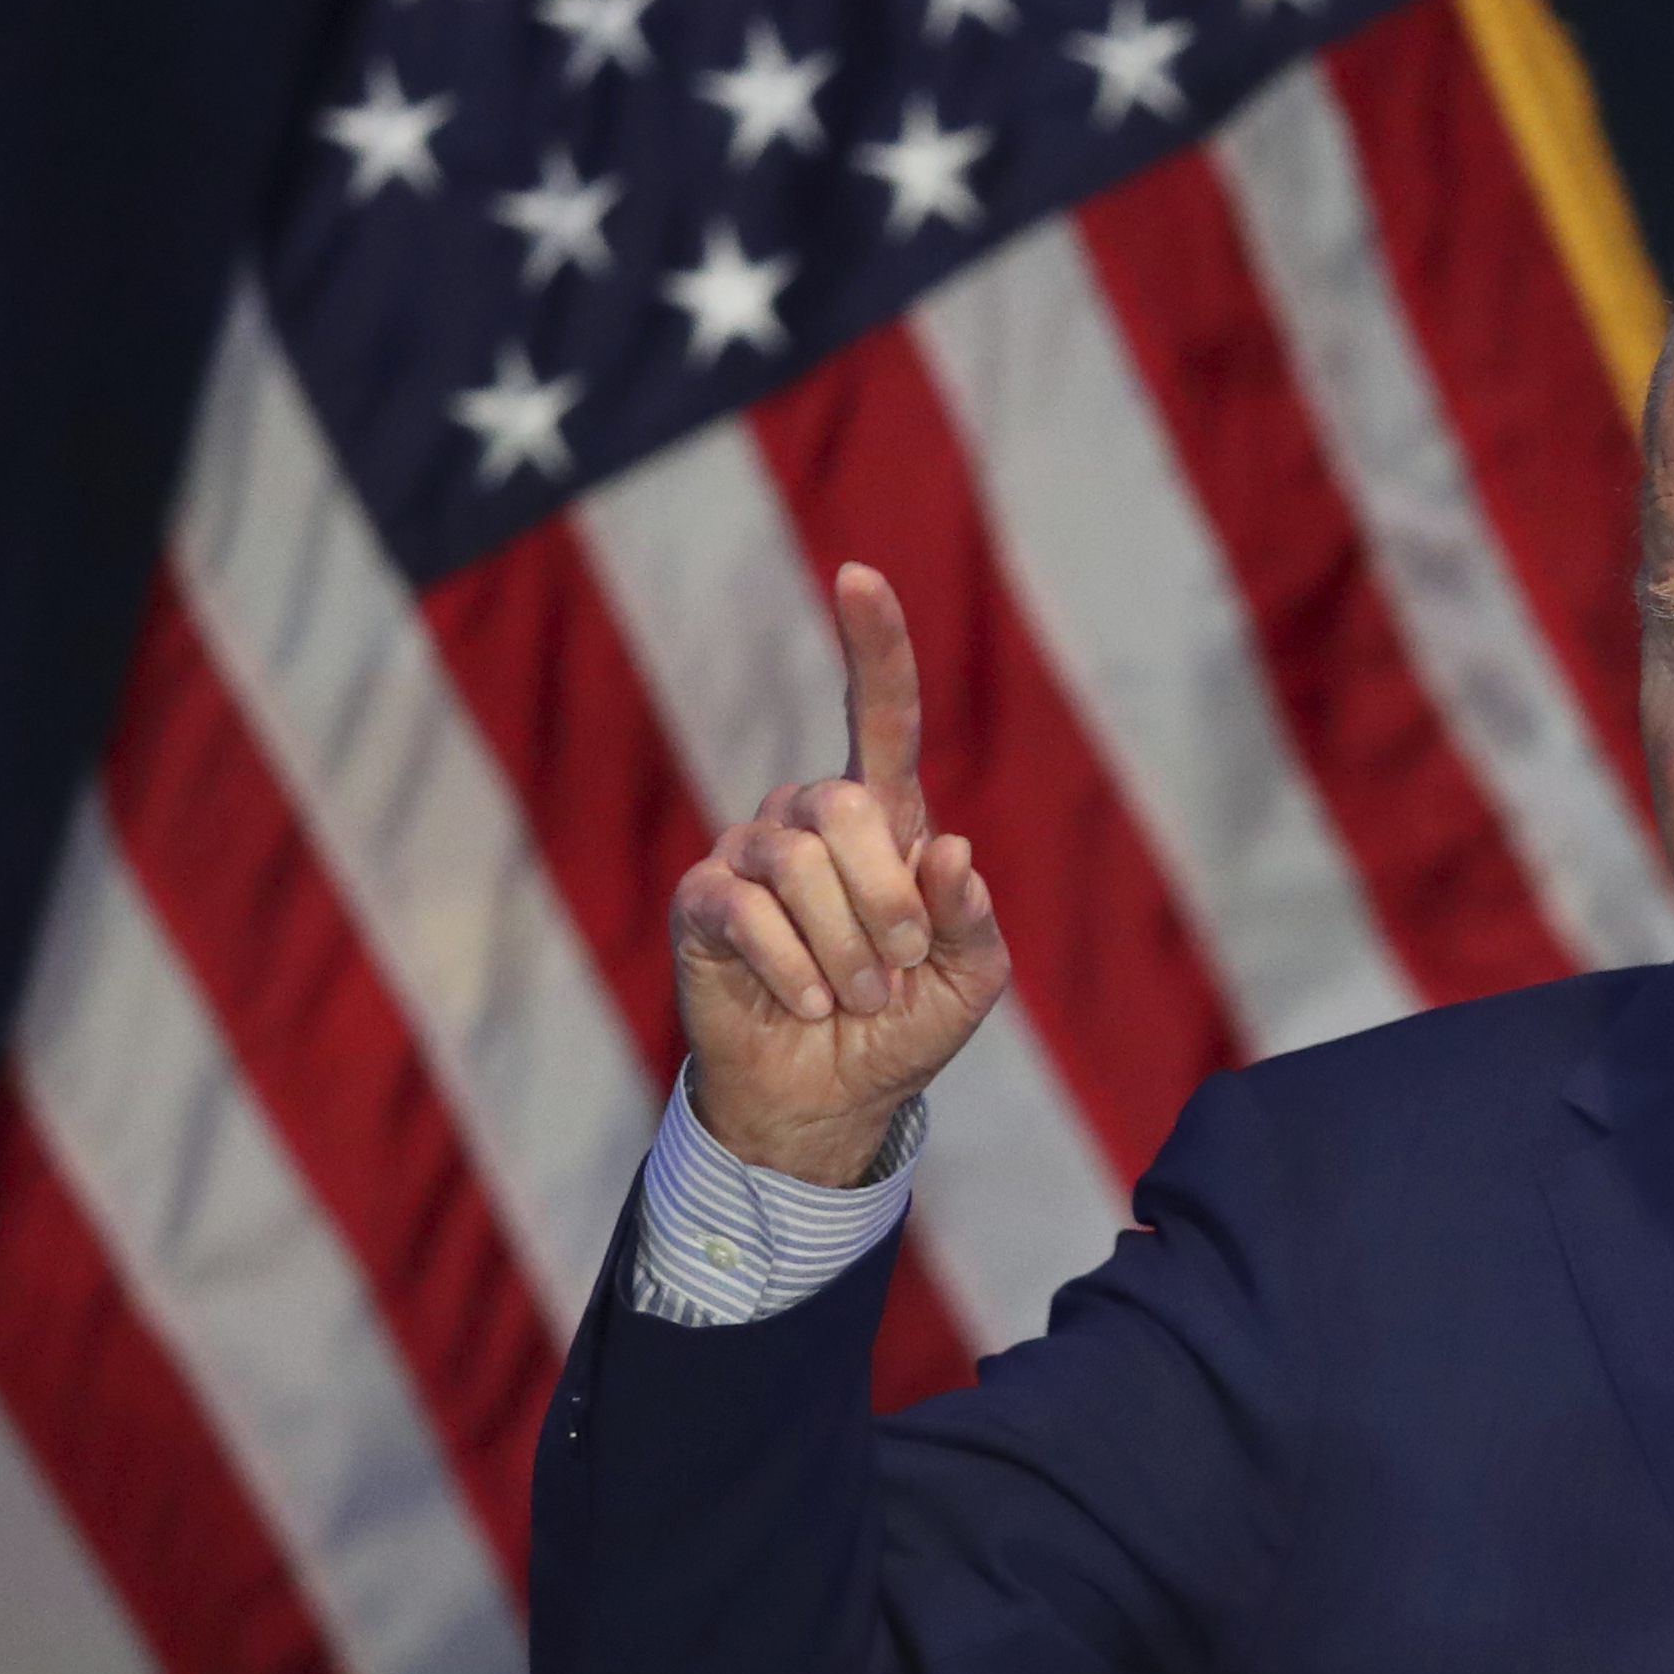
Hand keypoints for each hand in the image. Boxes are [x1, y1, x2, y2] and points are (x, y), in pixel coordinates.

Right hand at [669, 562, 1012, 1185]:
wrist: (829, 1099)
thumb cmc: (902, 1027)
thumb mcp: (968, 981)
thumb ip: (969, 919)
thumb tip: (949, 852)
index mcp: (883, 822)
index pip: (879, 717)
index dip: (872, 646)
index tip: (857, 574)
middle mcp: (811, 821)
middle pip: (844, 801)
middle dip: (885, 896)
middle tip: (898, 968)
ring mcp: (750, 855)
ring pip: (796, 861)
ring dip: (843, 946)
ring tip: (856, 999)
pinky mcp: (704, 902)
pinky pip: (745, 909)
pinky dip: (791, 966)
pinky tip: (808, 1003)